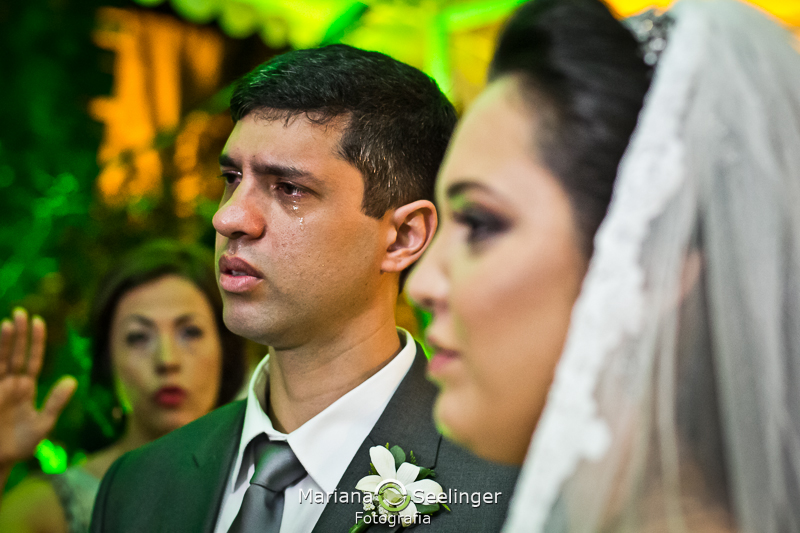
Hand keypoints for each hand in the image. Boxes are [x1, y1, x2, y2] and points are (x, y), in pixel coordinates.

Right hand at [0, 309, 76, 468]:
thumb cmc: (19, 447)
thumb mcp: (42, 425)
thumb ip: (56, 403)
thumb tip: (72, 380)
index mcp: (26, 388)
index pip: (32, 359)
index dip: (35, 342)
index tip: (38, 322)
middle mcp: (10, 384)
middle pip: (15, 354)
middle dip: (18, 334)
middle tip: (21, 312)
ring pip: (0, 360)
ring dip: (3, 342)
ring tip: (8, 322)